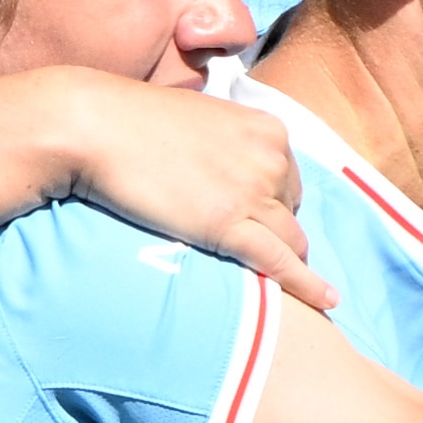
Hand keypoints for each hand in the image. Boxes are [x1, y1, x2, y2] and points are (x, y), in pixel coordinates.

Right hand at [56, 73, 336, 311]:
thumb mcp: (200, 121)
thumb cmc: (134, 123)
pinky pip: (281, 263)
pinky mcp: (229, 226)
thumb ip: (227, 145)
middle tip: (235, 237)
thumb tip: (228, 172)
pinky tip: (328, 301)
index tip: (250, 214)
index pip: (289, 179)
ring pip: (291, 241)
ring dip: (284, 259)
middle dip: (272, 228)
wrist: (94, 127)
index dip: (270, 201)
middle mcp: (272, 159)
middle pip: (291, 211)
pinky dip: (308, 286)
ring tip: (276, 280)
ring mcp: (253, 193)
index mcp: (268, 130)